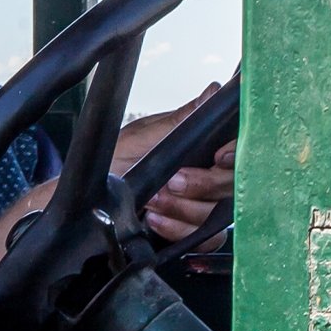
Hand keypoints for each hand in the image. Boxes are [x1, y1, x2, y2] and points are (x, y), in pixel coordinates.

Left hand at [110, 83, 233, 243]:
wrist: (91, 196)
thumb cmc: (116, 160)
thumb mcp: (144, 136)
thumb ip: (182, 120)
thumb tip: (214, 92)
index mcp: (204, 148)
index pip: (239, 152)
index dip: (236, 156)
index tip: (218, 157)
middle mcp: (209, 176)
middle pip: (233, 186)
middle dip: (201, 185)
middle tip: (172, 180)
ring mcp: (202, 205)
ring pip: (218, 215)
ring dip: (183, 209)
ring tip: (154, 199)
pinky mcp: (193, 231)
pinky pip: (204, 238)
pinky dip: (178, 229)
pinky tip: (155, 219)